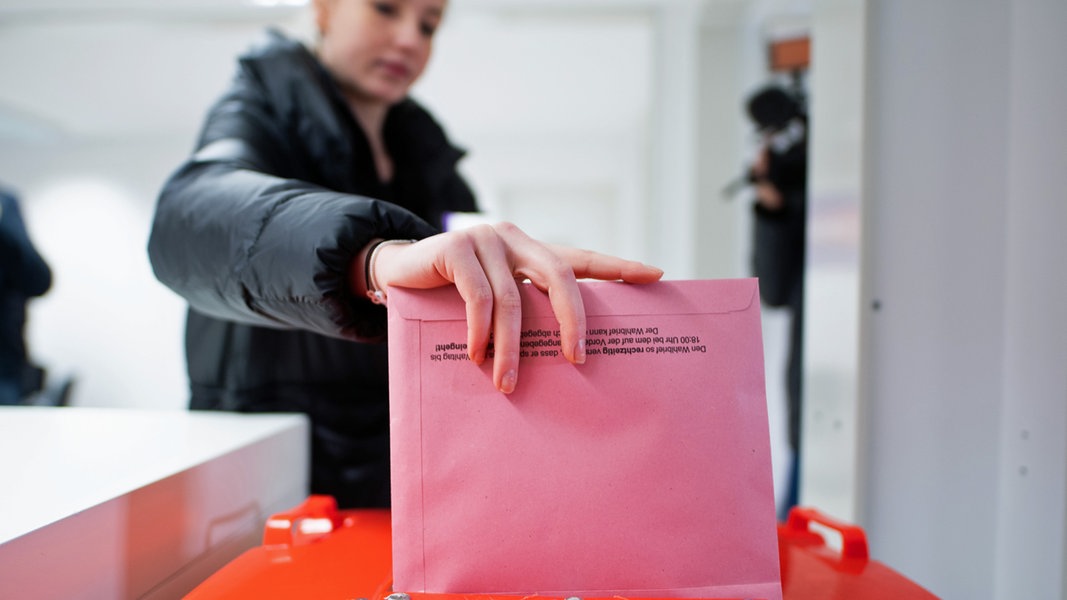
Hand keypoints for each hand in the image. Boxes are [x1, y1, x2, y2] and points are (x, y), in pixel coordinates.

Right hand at [363, 222, 662, 393]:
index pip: (583, 258)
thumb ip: (521, 311)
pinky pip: (479, 296)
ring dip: (512, 348)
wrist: (394, 273)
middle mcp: (514, 239)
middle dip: (574, 319)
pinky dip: (480, 331)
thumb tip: (558, 356)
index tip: (656, 276)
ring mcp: (485, 239)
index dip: (619, 266)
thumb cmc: (450, 295)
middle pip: (561, 275)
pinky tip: (476, 356)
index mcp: (531, 252)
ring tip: (508, 384)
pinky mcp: (456, 247)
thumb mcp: (492, 301)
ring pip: (514, 300)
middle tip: (579, 360)